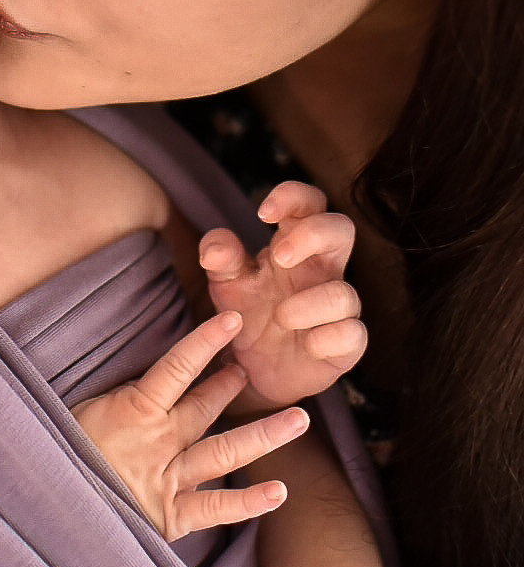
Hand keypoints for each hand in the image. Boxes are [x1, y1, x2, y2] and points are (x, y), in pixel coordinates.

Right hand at [72, 311, 309, 540]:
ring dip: (264, 434)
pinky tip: (279, 492)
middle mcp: (159, 441)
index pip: (177, 367)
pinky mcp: (171, 517)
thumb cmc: (57, 457)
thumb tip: (135, 383)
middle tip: (250, 368)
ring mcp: (169, 479)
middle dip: (229, 385)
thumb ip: (112, 400)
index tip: (231, 319)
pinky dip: (249, 502)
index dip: (205, 340)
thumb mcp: (78, 415)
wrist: (52, 510)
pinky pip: (216, 508)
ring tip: (299, 419)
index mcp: (133, 410)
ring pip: (225, 452)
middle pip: (205, 406)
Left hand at [200, 180, 364, 410]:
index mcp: (294, 246)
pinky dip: (328, 338)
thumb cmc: (247, 314)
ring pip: (345, 292)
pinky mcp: (345, 344)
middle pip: (341, 229)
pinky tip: (306, 344)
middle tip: (280, 256)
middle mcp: (321, 271)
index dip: (293, 196)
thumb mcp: (226, 283)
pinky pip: (353, 334)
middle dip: (313, 235)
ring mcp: (338, 308)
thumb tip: (215, 249)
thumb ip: (219, 259)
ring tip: (280, 316)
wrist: (252, 370)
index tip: (263, 213)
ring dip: (310, 303)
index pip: (309, 203)